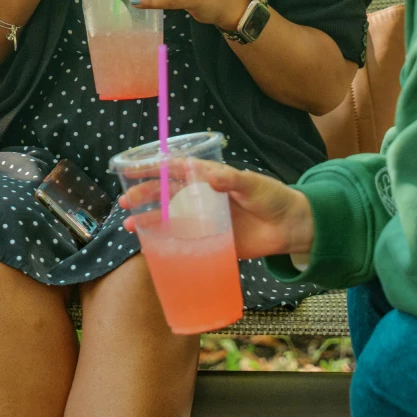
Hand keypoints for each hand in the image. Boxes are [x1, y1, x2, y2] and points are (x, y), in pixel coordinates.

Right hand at [120, 159, 312, 258]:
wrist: (290, 228)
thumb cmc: (272, 197)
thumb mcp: (253, 184)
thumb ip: (232, 180)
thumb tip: (211, 177)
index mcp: (208, 179)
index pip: (175, 170)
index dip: (153, 169)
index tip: (132, 170)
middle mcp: (201, 198)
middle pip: (166, 194)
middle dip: (144, 196)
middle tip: (126, 201)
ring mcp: (204, 221)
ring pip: (169, 219)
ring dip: (149, 220)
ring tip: (129, 225)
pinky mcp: (210, 242)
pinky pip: (184, 243)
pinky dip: (166, 244)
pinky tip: (150, 247)